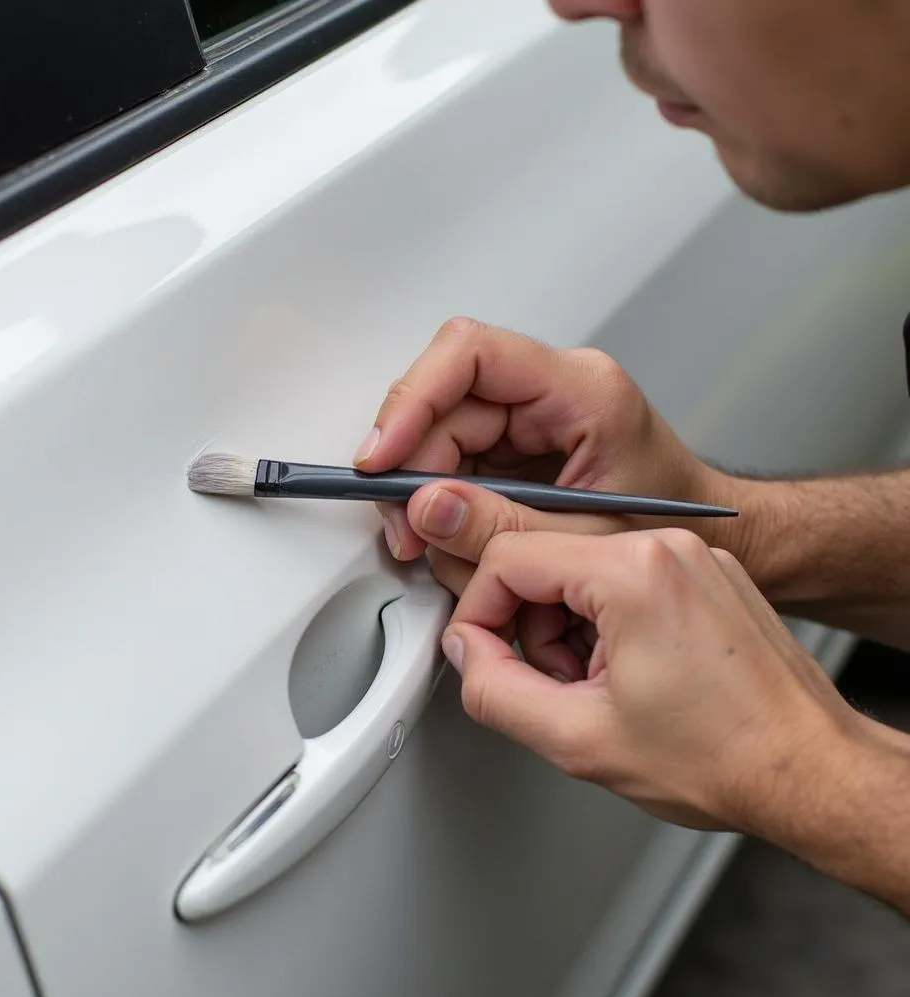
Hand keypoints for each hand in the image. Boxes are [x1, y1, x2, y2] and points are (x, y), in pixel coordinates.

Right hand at [354, 318, 736, 564]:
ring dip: (425, 492)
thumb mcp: (586, 536)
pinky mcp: (519, 443)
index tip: (384, 456)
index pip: (471, 355)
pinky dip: (445, 502)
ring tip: (434, 544)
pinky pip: (458, 460)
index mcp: (581, 389)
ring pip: (441, 433)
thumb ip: (501, 524)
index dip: (413, 400)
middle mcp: (551, 390)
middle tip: (405, 529)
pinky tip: (455, 536)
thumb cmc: (674, 523)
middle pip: (444, 400)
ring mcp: (532, 414)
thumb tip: (424, 508)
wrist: (708, 536)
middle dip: (412, 467)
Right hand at [439, 527, 865, 834]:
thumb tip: (467, 654)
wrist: (809, 771)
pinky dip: (606, 623)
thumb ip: (495, 691)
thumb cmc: (725, 758)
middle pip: (545, 560)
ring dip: (567, 629)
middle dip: (530, 628)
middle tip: (554, 684)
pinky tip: (627, 672)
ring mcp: (693, 556)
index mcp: (635, 571)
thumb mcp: (579, 739)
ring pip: (581, 570)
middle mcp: (668, 546)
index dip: (478, 612)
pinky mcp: (706, 574)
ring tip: (598, 685)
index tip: (480, 652)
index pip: (508, 556)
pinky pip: (623, 578)